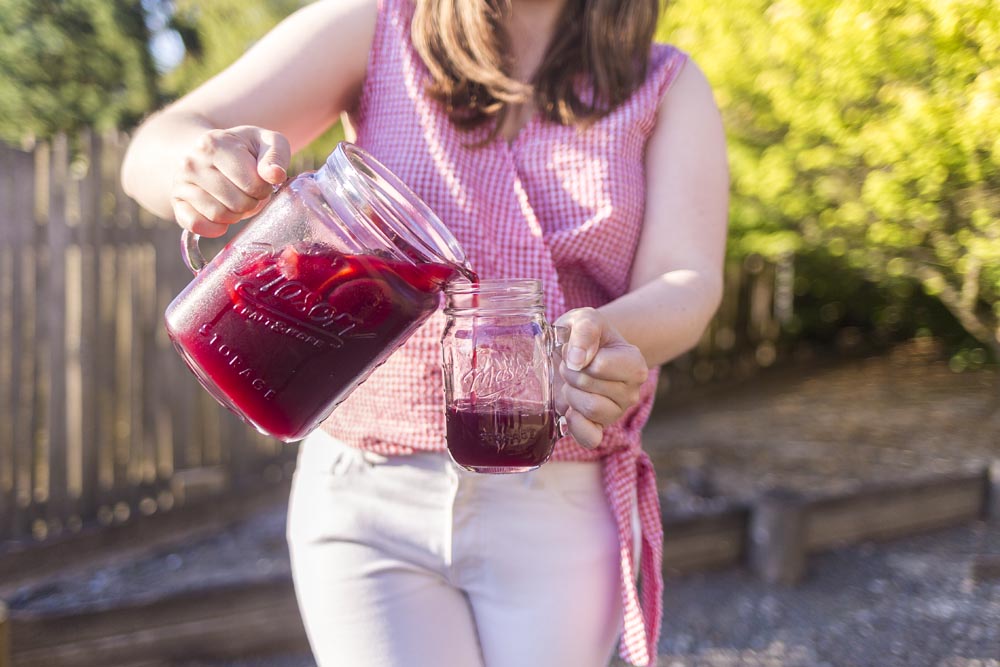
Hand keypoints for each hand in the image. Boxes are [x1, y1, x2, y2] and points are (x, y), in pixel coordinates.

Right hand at [171, 125, 290, 237]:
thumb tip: (275, 175)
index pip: (252, 184)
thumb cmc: (244, 149)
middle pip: (237, 203)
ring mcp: (179, 183)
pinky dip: (214, 228)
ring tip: (236, 200)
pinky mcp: (177, 203)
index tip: (260, 181)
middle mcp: (191, 162)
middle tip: (248, 192)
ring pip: (219, 215)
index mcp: (214, 143)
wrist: (208, 152)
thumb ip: (276, 156)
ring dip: (236, 215)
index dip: (264, 189)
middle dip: (251, 203)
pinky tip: (223, 217)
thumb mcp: (266, 142)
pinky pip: (197, 225)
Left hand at [553, 307, 648, 448]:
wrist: (575, 353)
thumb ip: (585, 330)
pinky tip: (569, 409)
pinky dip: (575, 425)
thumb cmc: (584, 336)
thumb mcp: (585, 319)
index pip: (600, 366)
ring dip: (570, 394)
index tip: (577, 350)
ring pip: (590, 410)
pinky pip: (590, 438)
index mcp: (634, 363)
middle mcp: (631, 391)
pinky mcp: (600, 429)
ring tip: (571, 384)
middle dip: (570, 374)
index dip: (578, 356)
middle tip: (569, 366)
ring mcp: (616, 412)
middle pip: (591, 388)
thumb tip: (577, 359)